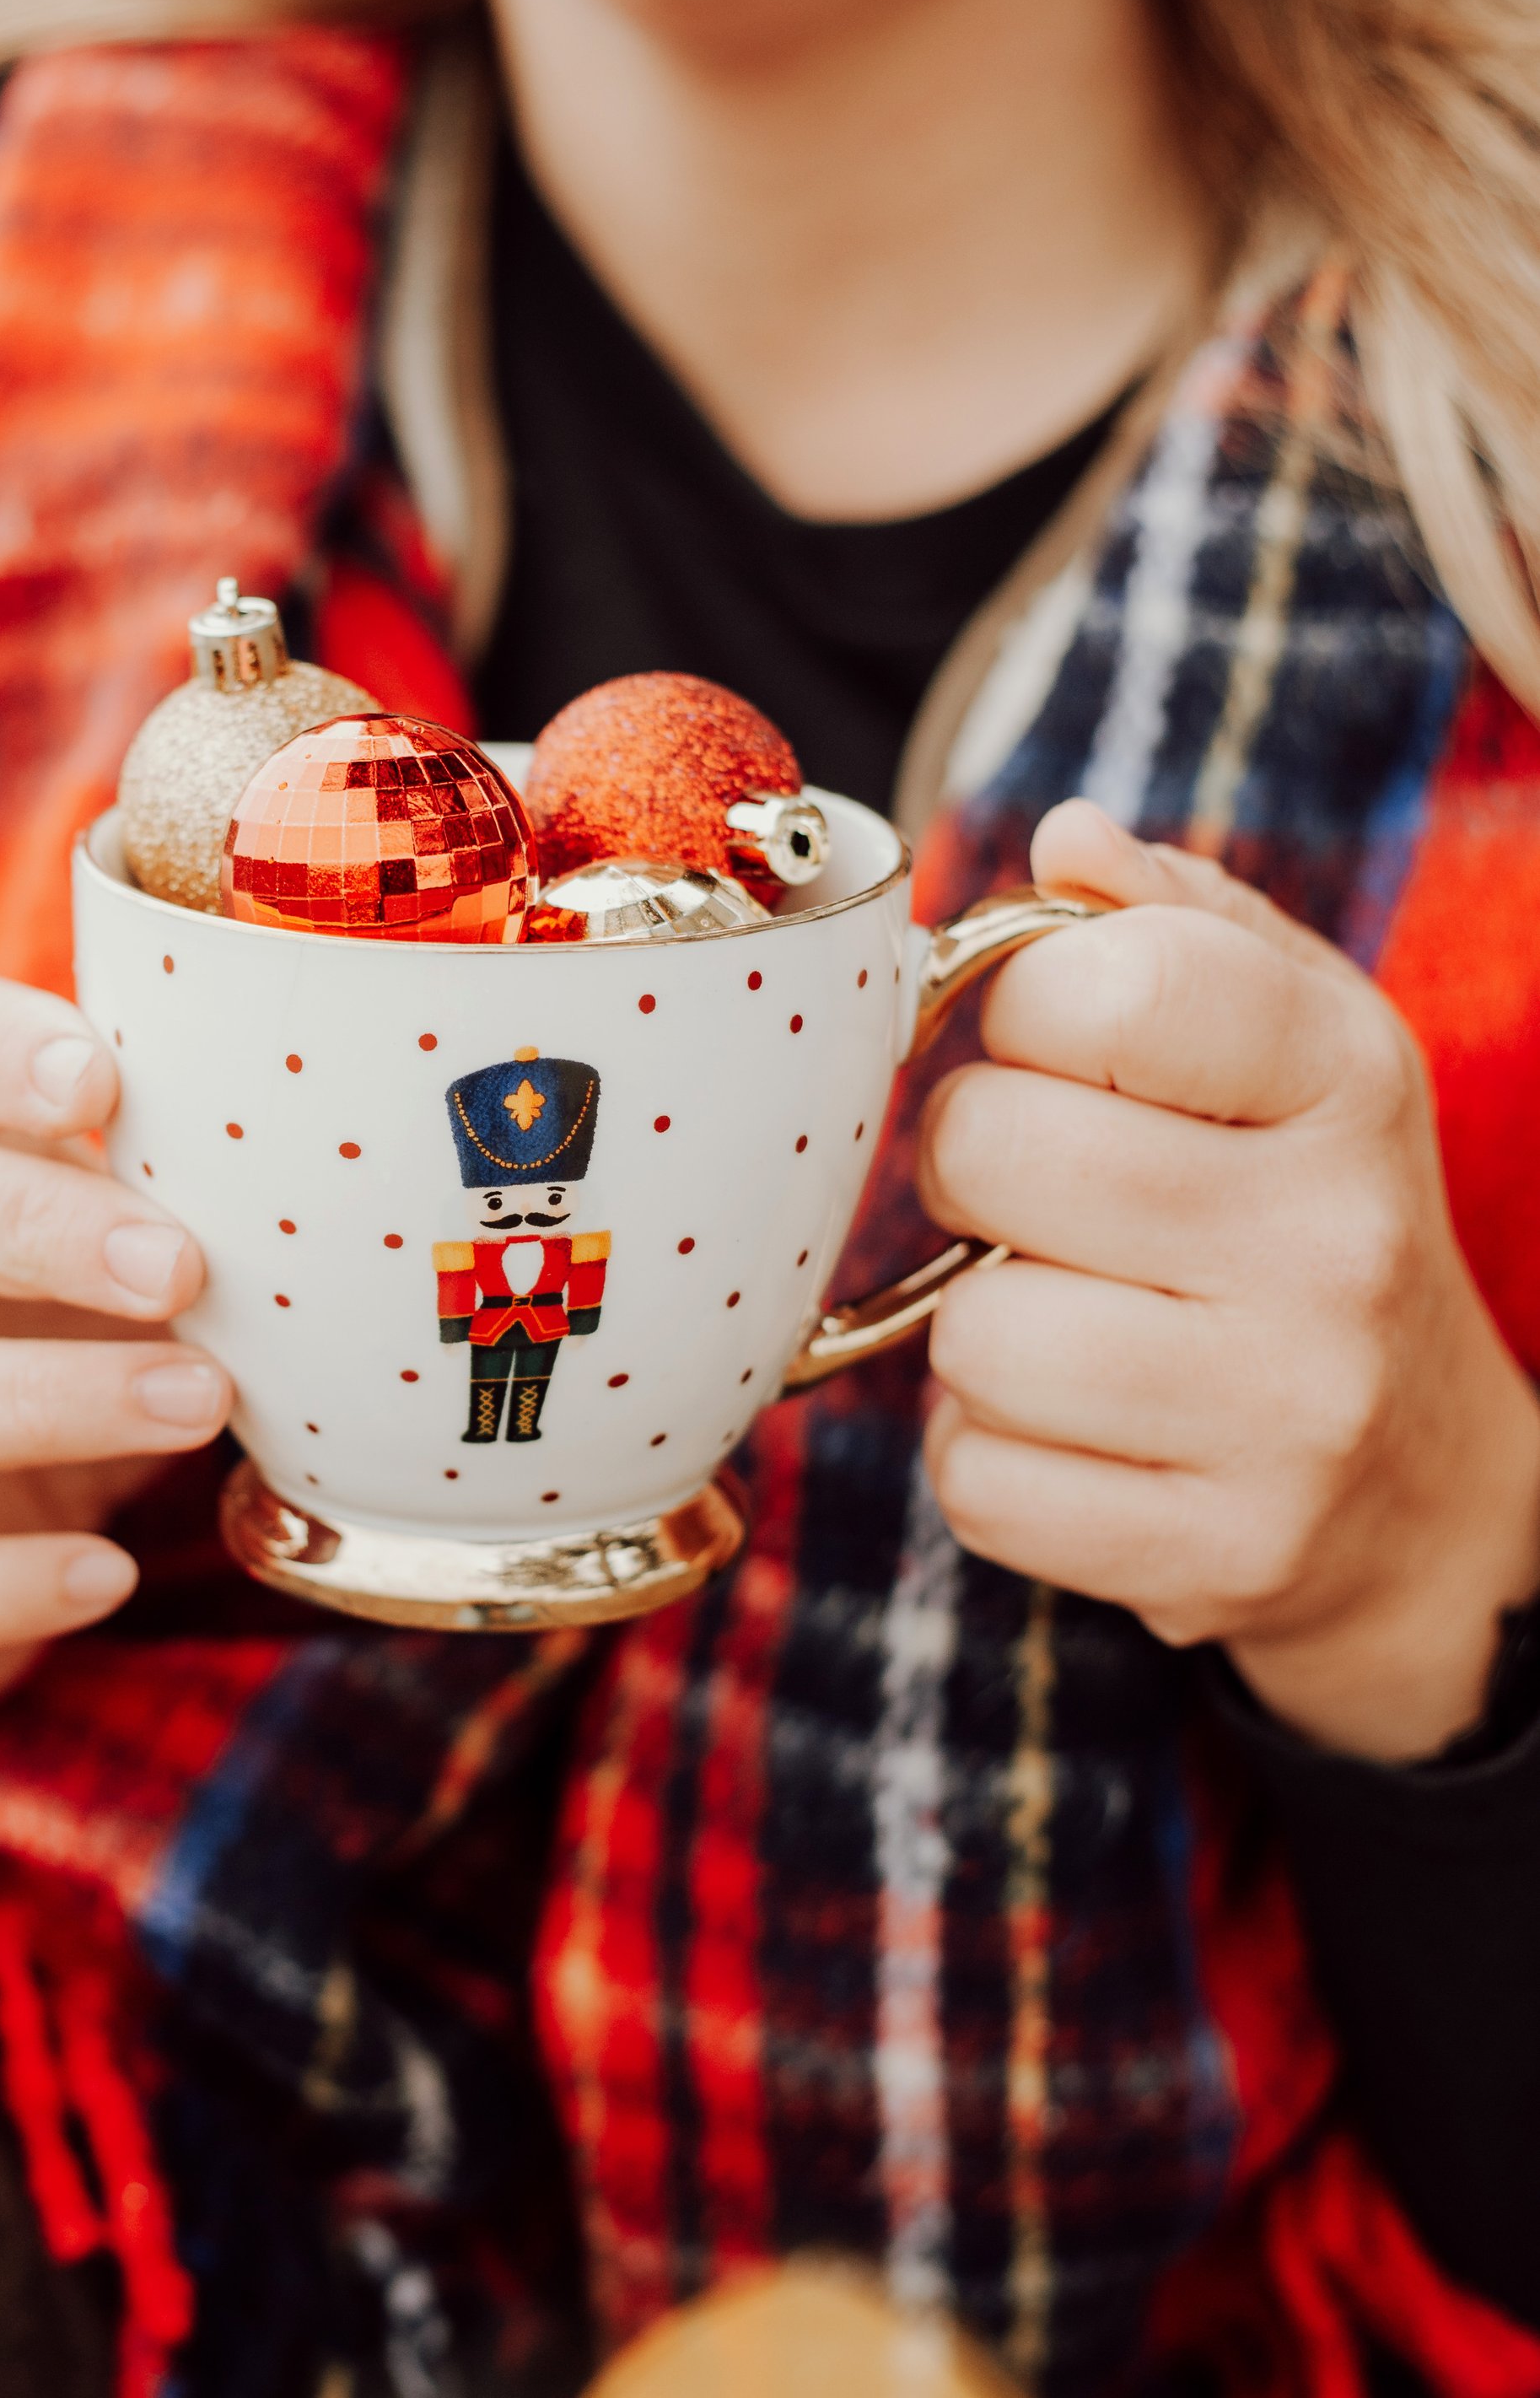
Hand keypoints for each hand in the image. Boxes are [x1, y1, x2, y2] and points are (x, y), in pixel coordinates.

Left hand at [917, 802, 1539, 1762]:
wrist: (1426, 1489)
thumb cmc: (1302, 1218)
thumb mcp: (1288, 1046)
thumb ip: (1172, 925)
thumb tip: (1065, 842)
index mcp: (1344, 1080)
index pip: (1112, 985)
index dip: (1020, 1006)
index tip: (1048, 1046)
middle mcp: (1333, 1242)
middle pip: (995, 1153)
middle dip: (972, 1168)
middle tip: (1031, 1196)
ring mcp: (1289, 1413)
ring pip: (973, 1337)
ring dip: (975, 1331)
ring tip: (1061, 1316)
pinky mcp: (1222, 1555)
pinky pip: (979, 1483)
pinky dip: (987, 1457)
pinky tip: (1071, 1430)